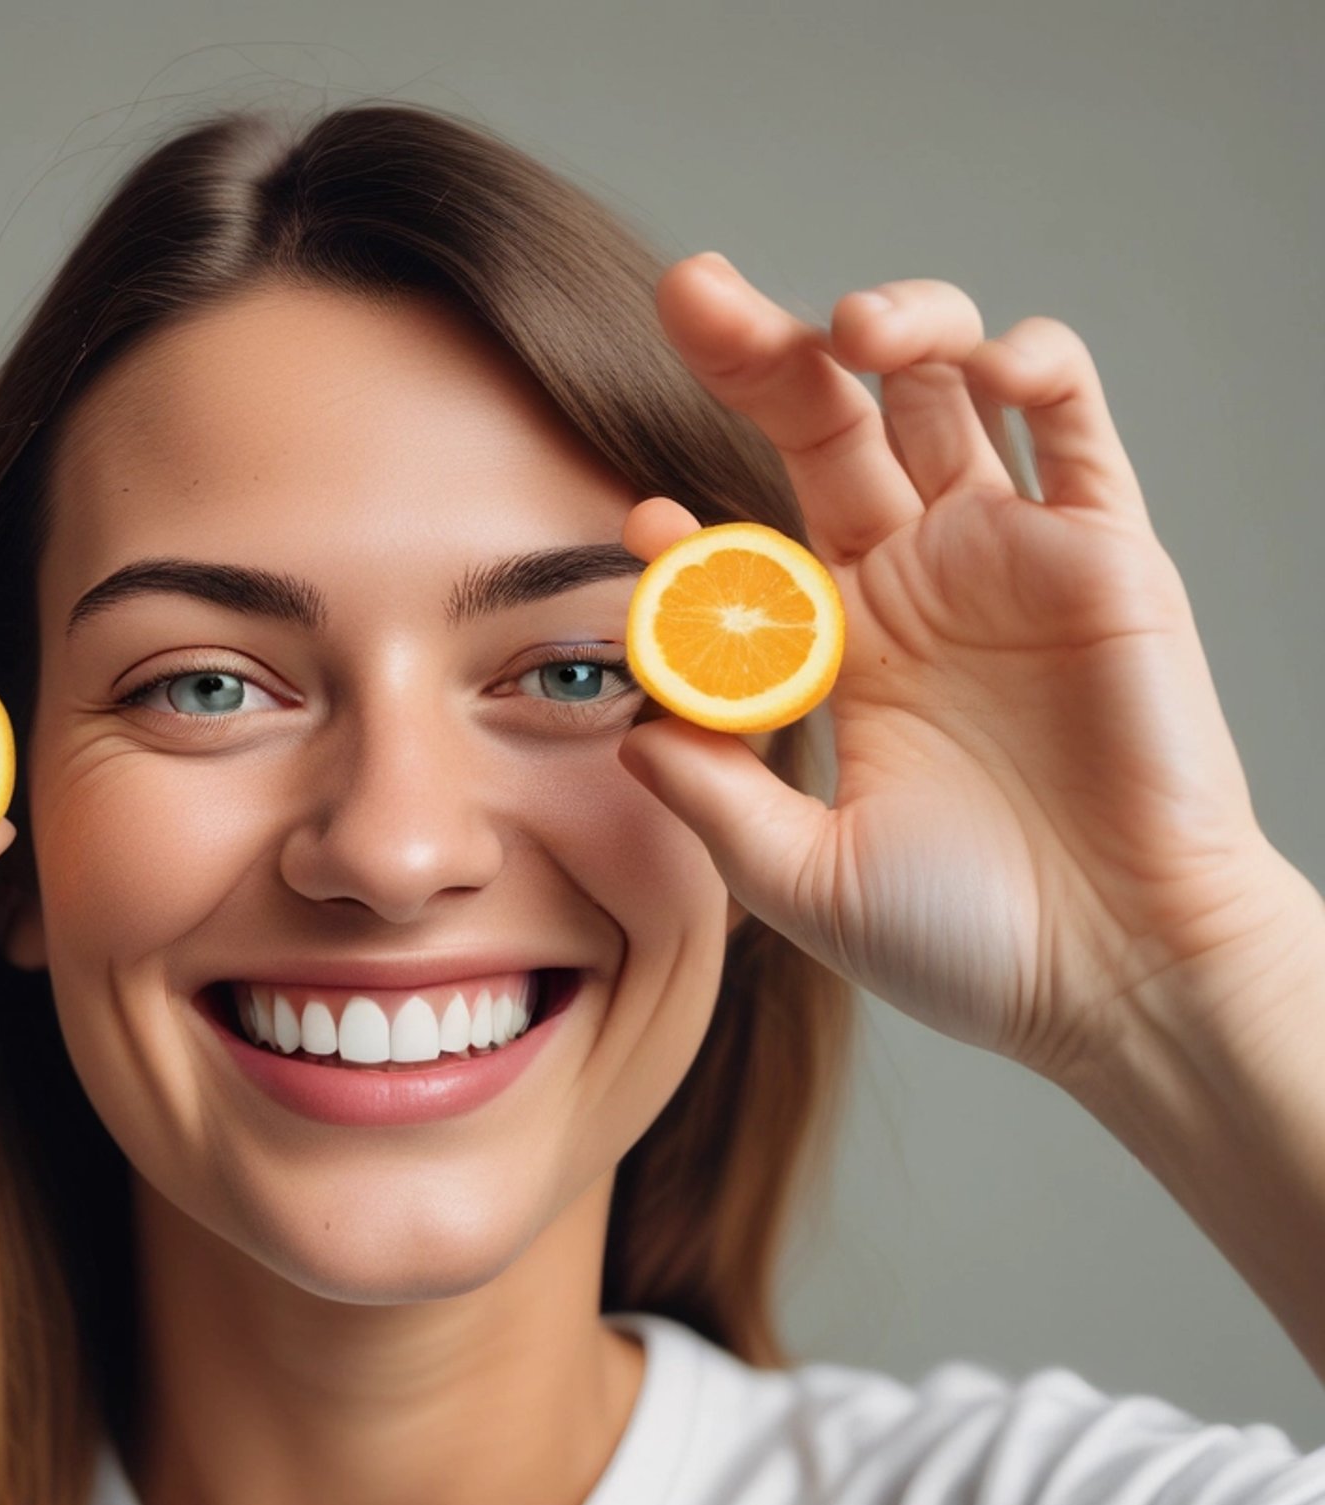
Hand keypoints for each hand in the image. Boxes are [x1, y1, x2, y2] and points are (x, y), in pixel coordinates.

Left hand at [617, 253, 1286, 1086]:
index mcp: (835, 655)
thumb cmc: (964, 939)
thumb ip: (713, 796)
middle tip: (690, 291)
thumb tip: (626, 726)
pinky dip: (1032, 367)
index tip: (639, 520)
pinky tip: (982, 363)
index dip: (689, 523)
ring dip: (895, 331)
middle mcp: (913, 587)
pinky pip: (1073, 426)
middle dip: (760, 354)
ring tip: (844, 331)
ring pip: (943, 395)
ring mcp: (1006, 561)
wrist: (1115, 975)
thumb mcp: (803, 875)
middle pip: (827, 429)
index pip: (745, 544)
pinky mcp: (1104, 554)